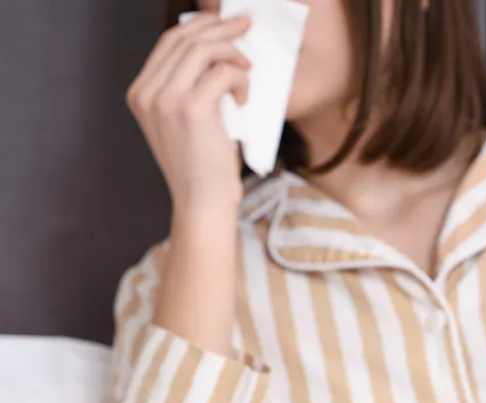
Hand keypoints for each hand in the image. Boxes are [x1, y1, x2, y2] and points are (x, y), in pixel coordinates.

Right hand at [126, 13, 251, 214]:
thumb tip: (216, 51)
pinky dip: (240, 79)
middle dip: (219, 27)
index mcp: (140, 93)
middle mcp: (146, 93)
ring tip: (248, 69)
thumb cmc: (203, 164)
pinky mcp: (191, 109)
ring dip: (233, 53)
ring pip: (203, 50)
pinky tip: (244, 98)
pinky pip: (222, 74)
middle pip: (184, 39)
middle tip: (246, 24)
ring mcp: (165, 100)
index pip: (168, 42)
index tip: (224, 21)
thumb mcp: (185, 121)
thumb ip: (187, 88)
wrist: (203, 201)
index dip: (199, 25)